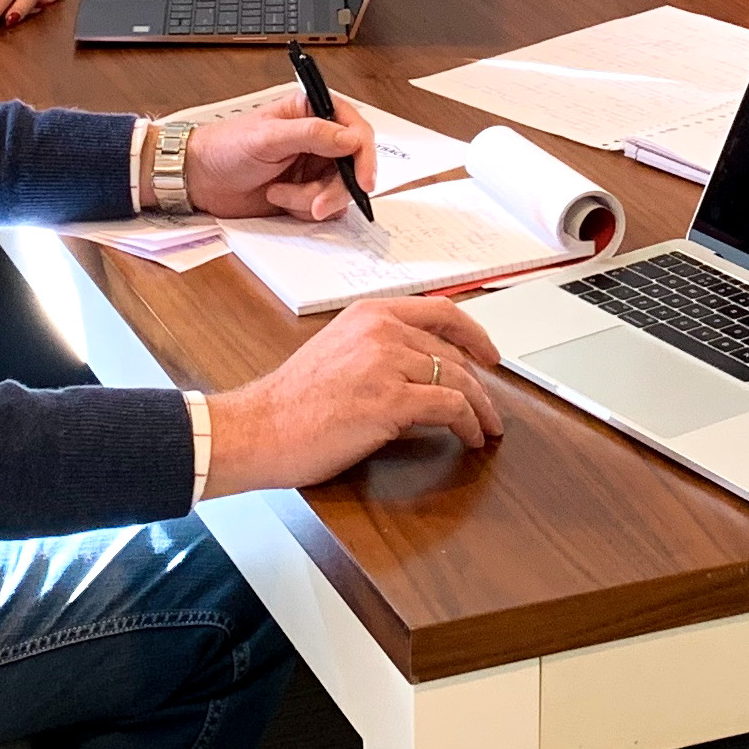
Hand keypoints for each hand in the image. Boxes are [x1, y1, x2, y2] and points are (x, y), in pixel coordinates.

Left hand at [181, 92, 376, 219]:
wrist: (200, 179)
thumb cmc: (226, 147)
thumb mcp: (268, 137)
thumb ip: (312, 135)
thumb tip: (351, 138)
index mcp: (313, 112)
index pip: (356, 131)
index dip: (365, 156)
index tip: (363, 180)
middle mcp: (319, 140)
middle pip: (353, 168)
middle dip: (335, 189)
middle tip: (316, 204)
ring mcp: (314, 168)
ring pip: (339, 191)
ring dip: (311, 199)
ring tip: (280, 194)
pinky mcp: (306, 193)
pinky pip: (324, 208)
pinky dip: (304, 210)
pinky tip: (279, 200)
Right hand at [203, 297, 503, 492]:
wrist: (258, 429)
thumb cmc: (289, 403)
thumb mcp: (338, 354)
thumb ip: (380, 353)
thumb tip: (423, 375)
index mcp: (368, 314)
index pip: (440, 310)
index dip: (474, 333)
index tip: (490, 353)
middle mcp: (381, 330)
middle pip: (453, 352)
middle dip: (480, 384)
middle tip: (490, 407)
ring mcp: (386, 363)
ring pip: (459, 379)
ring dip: (481, 408)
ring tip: (486, 427)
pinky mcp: (390, 401)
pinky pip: (451, 407)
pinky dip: (469, 424)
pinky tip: (470, 437)